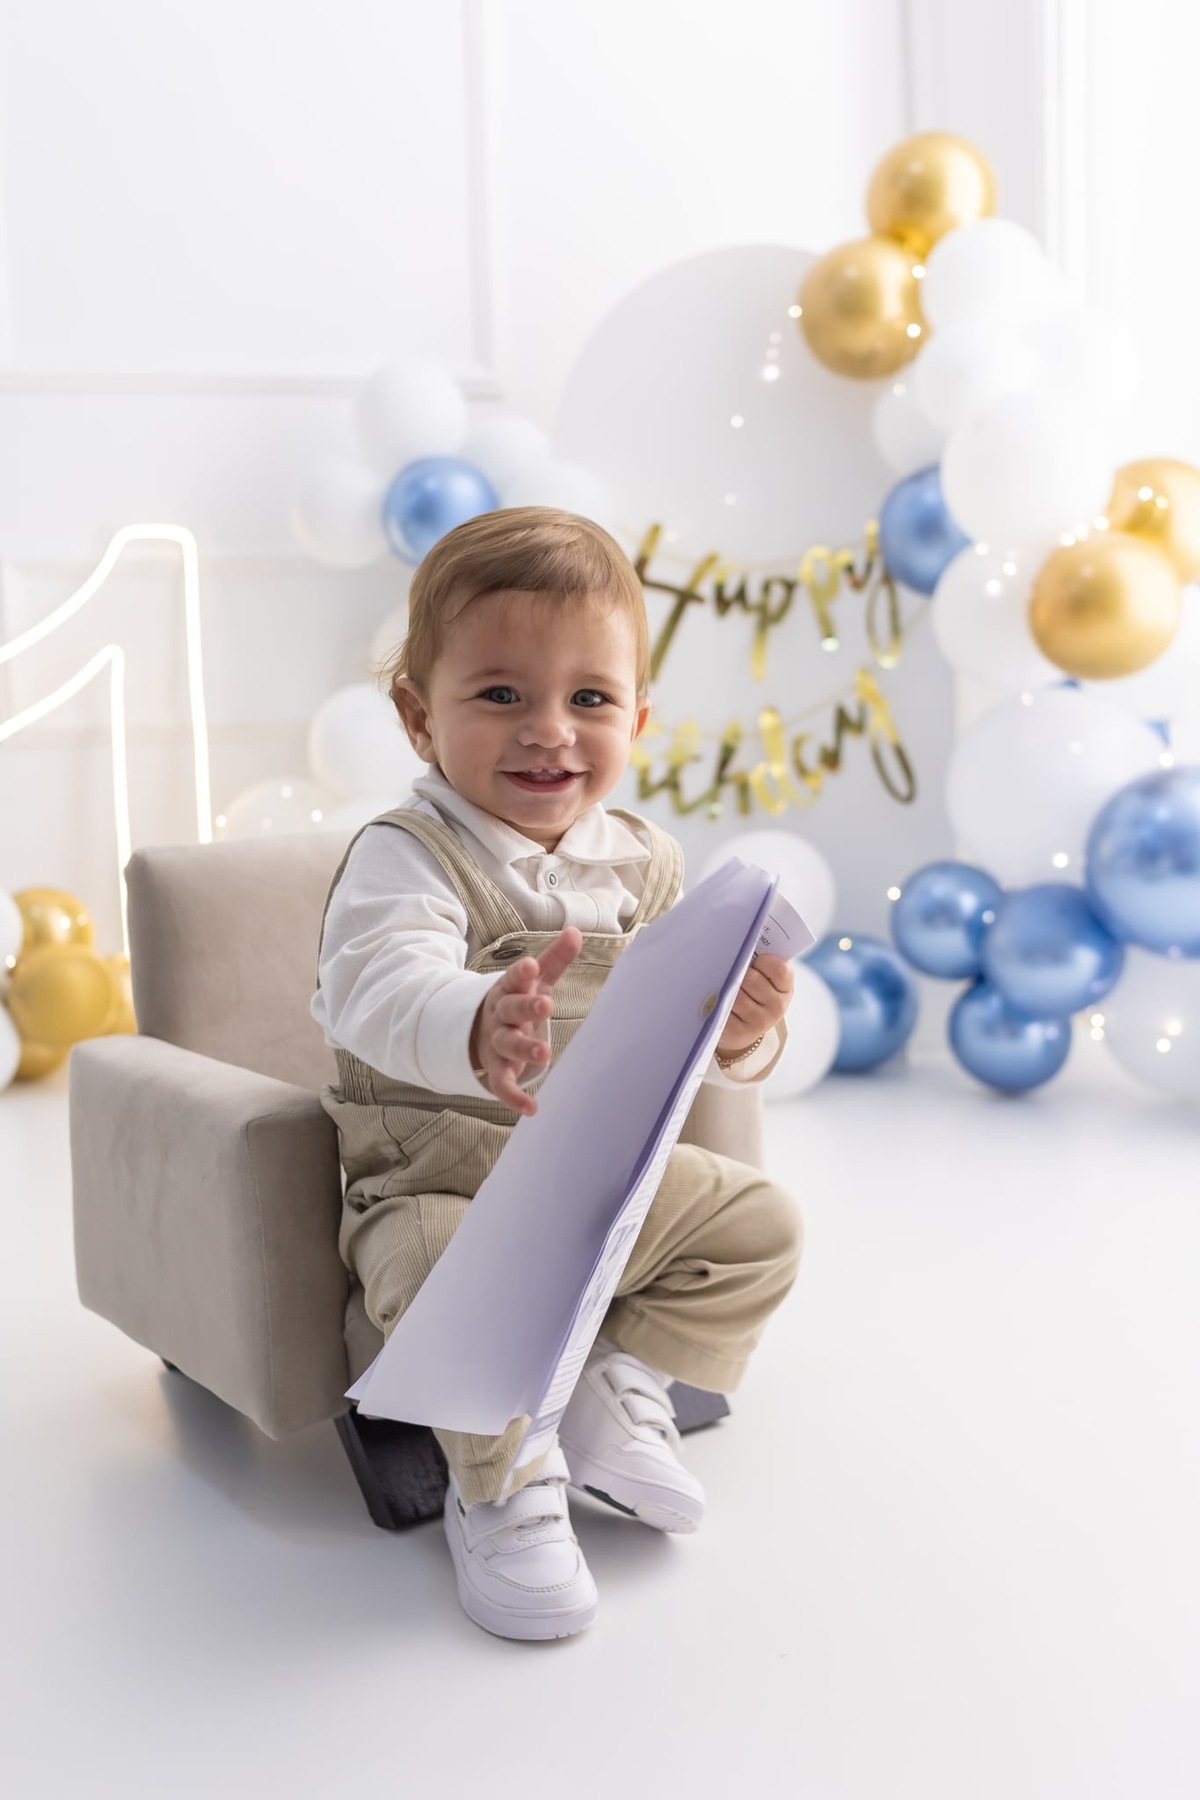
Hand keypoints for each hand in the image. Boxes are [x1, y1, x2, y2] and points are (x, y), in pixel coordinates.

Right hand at [469, 926, 582, 1116]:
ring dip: (523, 1049)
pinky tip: (531, 1108)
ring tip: (544, 1055)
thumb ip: (555, 958)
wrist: (480, 1029)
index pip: (513, 979)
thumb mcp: (534, 979)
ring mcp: (496, 1042)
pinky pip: (501, 1083)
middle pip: (510, 1010)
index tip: (530, 966)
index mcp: (509, 990)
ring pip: (507, 1045)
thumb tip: (575, 932)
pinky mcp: (497, 1068)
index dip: (521, 973)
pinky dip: (513, 1096)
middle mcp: (500, 1015)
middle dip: (526, 1007)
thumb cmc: (517, 1000)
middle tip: (545, 1005)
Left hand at [717, 952, 792, 1057]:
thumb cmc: (753, 991)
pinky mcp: (738, 1033)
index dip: (764, 961)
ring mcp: (758, 1023)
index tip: (755, 961)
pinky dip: (715, 1003)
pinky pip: (722, 1010)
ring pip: (734, 994)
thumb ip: (759, 959)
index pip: (779, 969)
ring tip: (723, 986)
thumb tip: (736, 943)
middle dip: (738, 972)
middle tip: (732, 972)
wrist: (745, 1026)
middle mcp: (776, 1007)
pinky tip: (715, 1001)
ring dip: (724, 987)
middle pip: (750, 979)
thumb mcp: (764, 976)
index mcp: (785, 988)